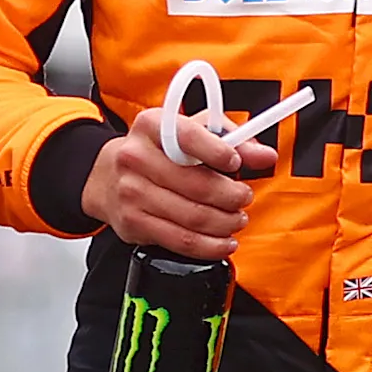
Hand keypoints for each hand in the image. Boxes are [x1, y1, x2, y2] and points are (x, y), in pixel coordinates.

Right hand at [79, 106, 275, 258]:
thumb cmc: (158, 151)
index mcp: (152, 125)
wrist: (107, 176)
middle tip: (244, 198)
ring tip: (237, 219)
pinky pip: (180, 240)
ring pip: (193, 217)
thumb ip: (232, 139)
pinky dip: (209, 246)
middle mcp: (136, 157)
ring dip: (225, 223)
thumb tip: (265, 155)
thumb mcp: (192, 132)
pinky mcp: (133, 223)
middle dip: (232, 196)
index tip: (236, 164)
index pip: (189, 137)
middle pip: (198, 185)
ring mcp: (132, 192)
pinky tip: (223, 241)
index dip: (219, 153)